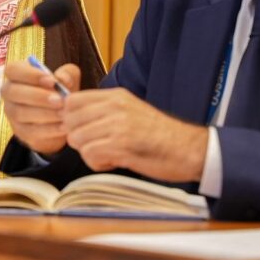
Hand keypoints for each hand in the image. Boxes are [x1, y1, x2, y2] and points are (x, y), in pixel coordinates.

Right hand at [1, 61, 81, 155]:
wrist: (61, 119)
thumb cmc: (60, 92)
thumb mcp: (67, 80)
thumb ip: (67, 74)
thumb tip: (63, 80)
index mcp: (17, 75)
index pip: (13, 70)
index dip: (30, 74)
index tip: (52, 81)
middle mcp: (10, 93)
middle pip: (13, 92)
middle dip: (37, 96)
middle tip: (59, 100)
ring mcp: (12, 114)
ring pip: (20, 113)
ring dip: (44, 113)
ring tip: (64, 113)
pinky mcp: (20, 132)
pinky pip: (30, 131)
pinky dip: (49, 129)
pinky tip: (64, 125)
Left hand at [62, 88, 207, 182]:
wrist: (189, 149)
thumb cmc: (160, 135)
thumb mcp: (131, 112)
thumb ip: (104, 111)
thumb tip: (73, 118)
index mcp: (116, 96)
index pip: (72, 100)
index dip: (70, 118)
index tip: (82, 130)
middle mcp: (115, 106)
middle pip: (70, 120)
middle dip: (78, 137)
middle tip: (98, 145)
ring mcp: (118, 124)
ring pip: (77, 138)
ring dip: (89, 152)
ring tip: (110, 154)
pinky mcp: (121, 144)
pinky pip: (89, 154)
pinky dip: (98, 163)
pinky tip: (115, 161)